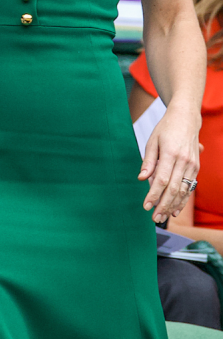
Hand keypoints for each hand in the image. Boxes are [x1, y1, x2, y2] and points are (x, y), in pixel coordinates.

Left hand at [142, 109, 200, 223]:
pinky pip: (189, 187)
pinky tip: (175, 210)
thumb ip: (148, 161)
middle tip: (154, 218)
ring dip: (173, 205)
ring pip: (183, 190)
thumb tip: (142, 179)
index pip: (162, 180)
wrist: (186, 120)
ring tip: (162, 217)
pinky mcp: (196, 168)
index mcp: (171, 154)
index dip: (154, 195)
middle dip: (163, 205)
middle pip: (174, 189)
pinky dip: (183, 200)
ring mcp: (193, 165)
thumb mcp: (152, 141)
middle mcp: (184, 162)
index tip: (146, 206)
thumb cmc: (165, 129)